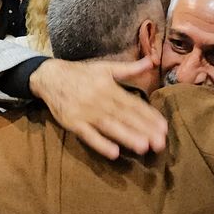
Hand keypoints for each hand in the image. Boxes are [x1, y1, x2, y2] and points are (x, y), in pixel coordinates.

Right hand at [29, 58, 167, 158]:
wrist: (50, 77)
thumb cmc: (82, 74)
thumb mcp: (106, 67)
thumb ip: (130, 69)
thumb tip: (152, 61)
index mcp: (110, 87)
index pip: (133, 103)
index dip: (149, 115)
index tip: (164, 127)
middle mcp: (100, 99)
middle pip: (125, 116)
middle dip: (143, 129)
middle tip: (160, 142)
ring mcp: (86, 113)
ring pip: (110, 126)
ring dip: (127, 137)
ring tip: (144, 147)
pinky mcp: (73, 123)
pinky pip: (88, 135)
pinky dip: (100, 144)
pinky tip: (114, 153)